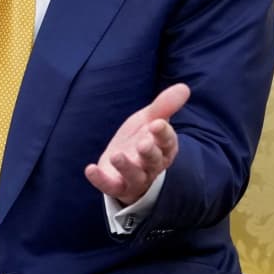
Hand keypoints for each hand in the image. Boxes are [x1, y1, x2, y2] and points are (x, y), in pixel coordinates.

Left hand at [86, 83, 189, 206]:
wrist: (123, 163)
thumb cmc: (141, 138)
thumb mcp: (150, 120)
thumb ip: (164, 106)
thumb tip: (184, 87)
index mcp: (164, 148)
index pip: (167, 142)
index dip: (163, 133)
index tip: (157, 123)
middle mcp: (152, 166)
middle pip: (154, 161)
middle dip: (149, 152)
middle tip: (143, 143)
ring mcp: (135, 178)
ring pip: (135, 176)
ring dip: (126, 167)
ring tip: (116, 156)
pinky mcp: (117, 186)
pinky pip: (110, 186)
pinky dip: (100, 180)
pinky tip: (90, 169)